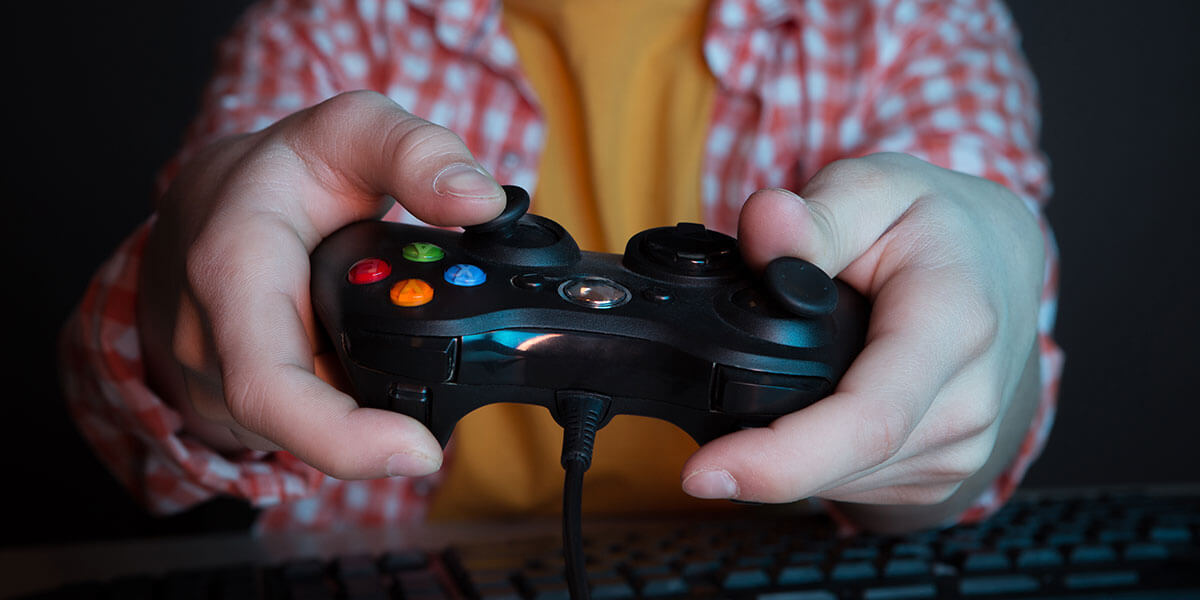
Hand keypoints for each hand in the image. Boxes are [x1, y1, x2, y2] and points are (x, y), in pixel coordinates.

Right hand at [138, 91, 505, 479]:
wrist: (210, 202)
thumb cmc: (284, 170)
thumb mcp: (351, 129)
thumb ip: (420, 153)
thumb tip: (481, 202)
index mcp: (231, 269)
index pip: (268, 383)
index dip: (341, 437)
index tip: (420, 451)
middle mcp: (208, 338)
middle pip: (299, 427)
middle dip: (377, 428)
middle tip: (439, 404)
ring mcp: (212, 380)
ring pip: (306, 432)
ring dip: (362, 412)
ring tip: (397, 354)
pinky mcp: (230, 405)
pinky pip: (301, 427)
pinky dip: (347, 408)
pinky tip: (366, 367)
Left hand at [681, 153, 1044, 530]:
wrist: (999, 262)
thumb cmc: (932, 224)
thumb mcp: (874, 189)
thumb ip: (814, 214)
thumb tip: (763, 223)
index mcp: (954, 325)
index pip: (868, 418)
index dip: (781, 459)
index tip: (703, 474)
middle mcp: (970, 400)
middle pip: (843, 462)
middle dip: (758, 460)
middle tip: (702, 447)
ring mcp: (963, 447)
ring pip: (841, 481)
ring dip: (788, 457)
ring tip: (784, 383)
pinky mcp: (945, 474)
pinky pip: (856, 486)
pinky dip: (815, 461)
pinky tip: (817, 408)